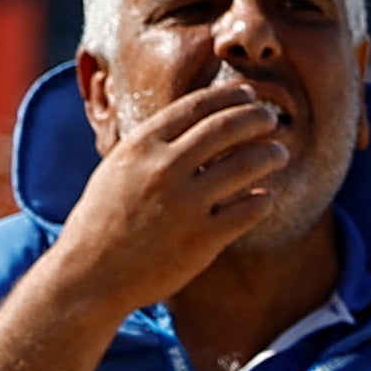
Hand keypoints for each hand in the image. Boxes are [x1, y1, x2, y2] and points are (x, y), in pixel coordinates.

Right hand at [44, 79, 295, 314]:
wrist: (90, 275)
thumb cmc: (101, 221)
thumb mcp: (117, 169)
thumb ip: (151, 146)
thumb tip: (191, 123)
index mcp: (141, 146)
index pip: (196, 106)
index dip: (229, 96)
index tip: (246, 94)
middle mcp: (164, 168)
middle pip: (226, 127)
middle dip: (256, 117)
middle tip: (271, 118)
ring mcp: (185, 204)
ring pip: (246, 164)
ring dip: (270, 154)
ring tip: (279, 153)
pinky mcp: (203, 239)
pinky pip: (249, 210)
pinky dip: (264, 199)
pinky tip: (266, 197)